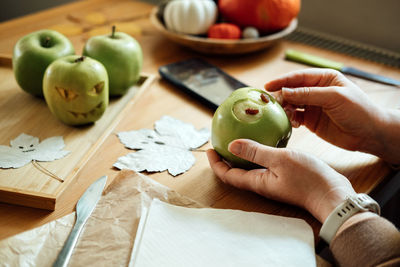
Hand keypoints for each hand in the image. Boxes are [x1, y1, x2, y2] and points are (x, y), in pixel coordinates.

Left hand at [207, 139, 355, 222]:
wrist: (333, 194)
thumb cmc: (308, 179)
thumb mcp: (280, 159)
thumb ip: (255, 152)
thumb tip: (232, 145)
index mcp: (256, 182)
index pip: (228, 175)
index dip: (216, 164)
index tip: (210, 149)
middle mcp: (262, 183)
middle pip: (236, 173)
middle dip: (226, 159)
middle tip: (222, 142)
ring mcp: (273, 181)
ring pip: (250, 169)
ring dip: (242, 156)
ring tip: (240, 139)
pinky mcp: (283, 177)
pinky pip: (264, 165)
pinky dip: (258, 154)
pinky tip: (265, 142)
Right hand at [264, 68, 385, 156]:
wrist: (369, 134)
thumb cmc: (359, 110)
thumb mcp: (334, 98)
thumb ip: (308, 94)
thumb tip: (284, 91)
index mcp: (324, 78)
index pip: (298, 77)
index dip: (282, 81)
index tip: (267, 86)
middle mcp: (316, 90)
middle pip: (291, 90)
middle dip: (281, 96)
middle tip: (271, 104)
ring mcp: (313, 106)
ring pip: (291, 104)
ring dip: (284, 109)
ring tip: (281, 114)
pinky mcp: (311, 121)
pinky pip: (294, 117)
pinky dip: (290, 120)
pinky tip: (291, 123)